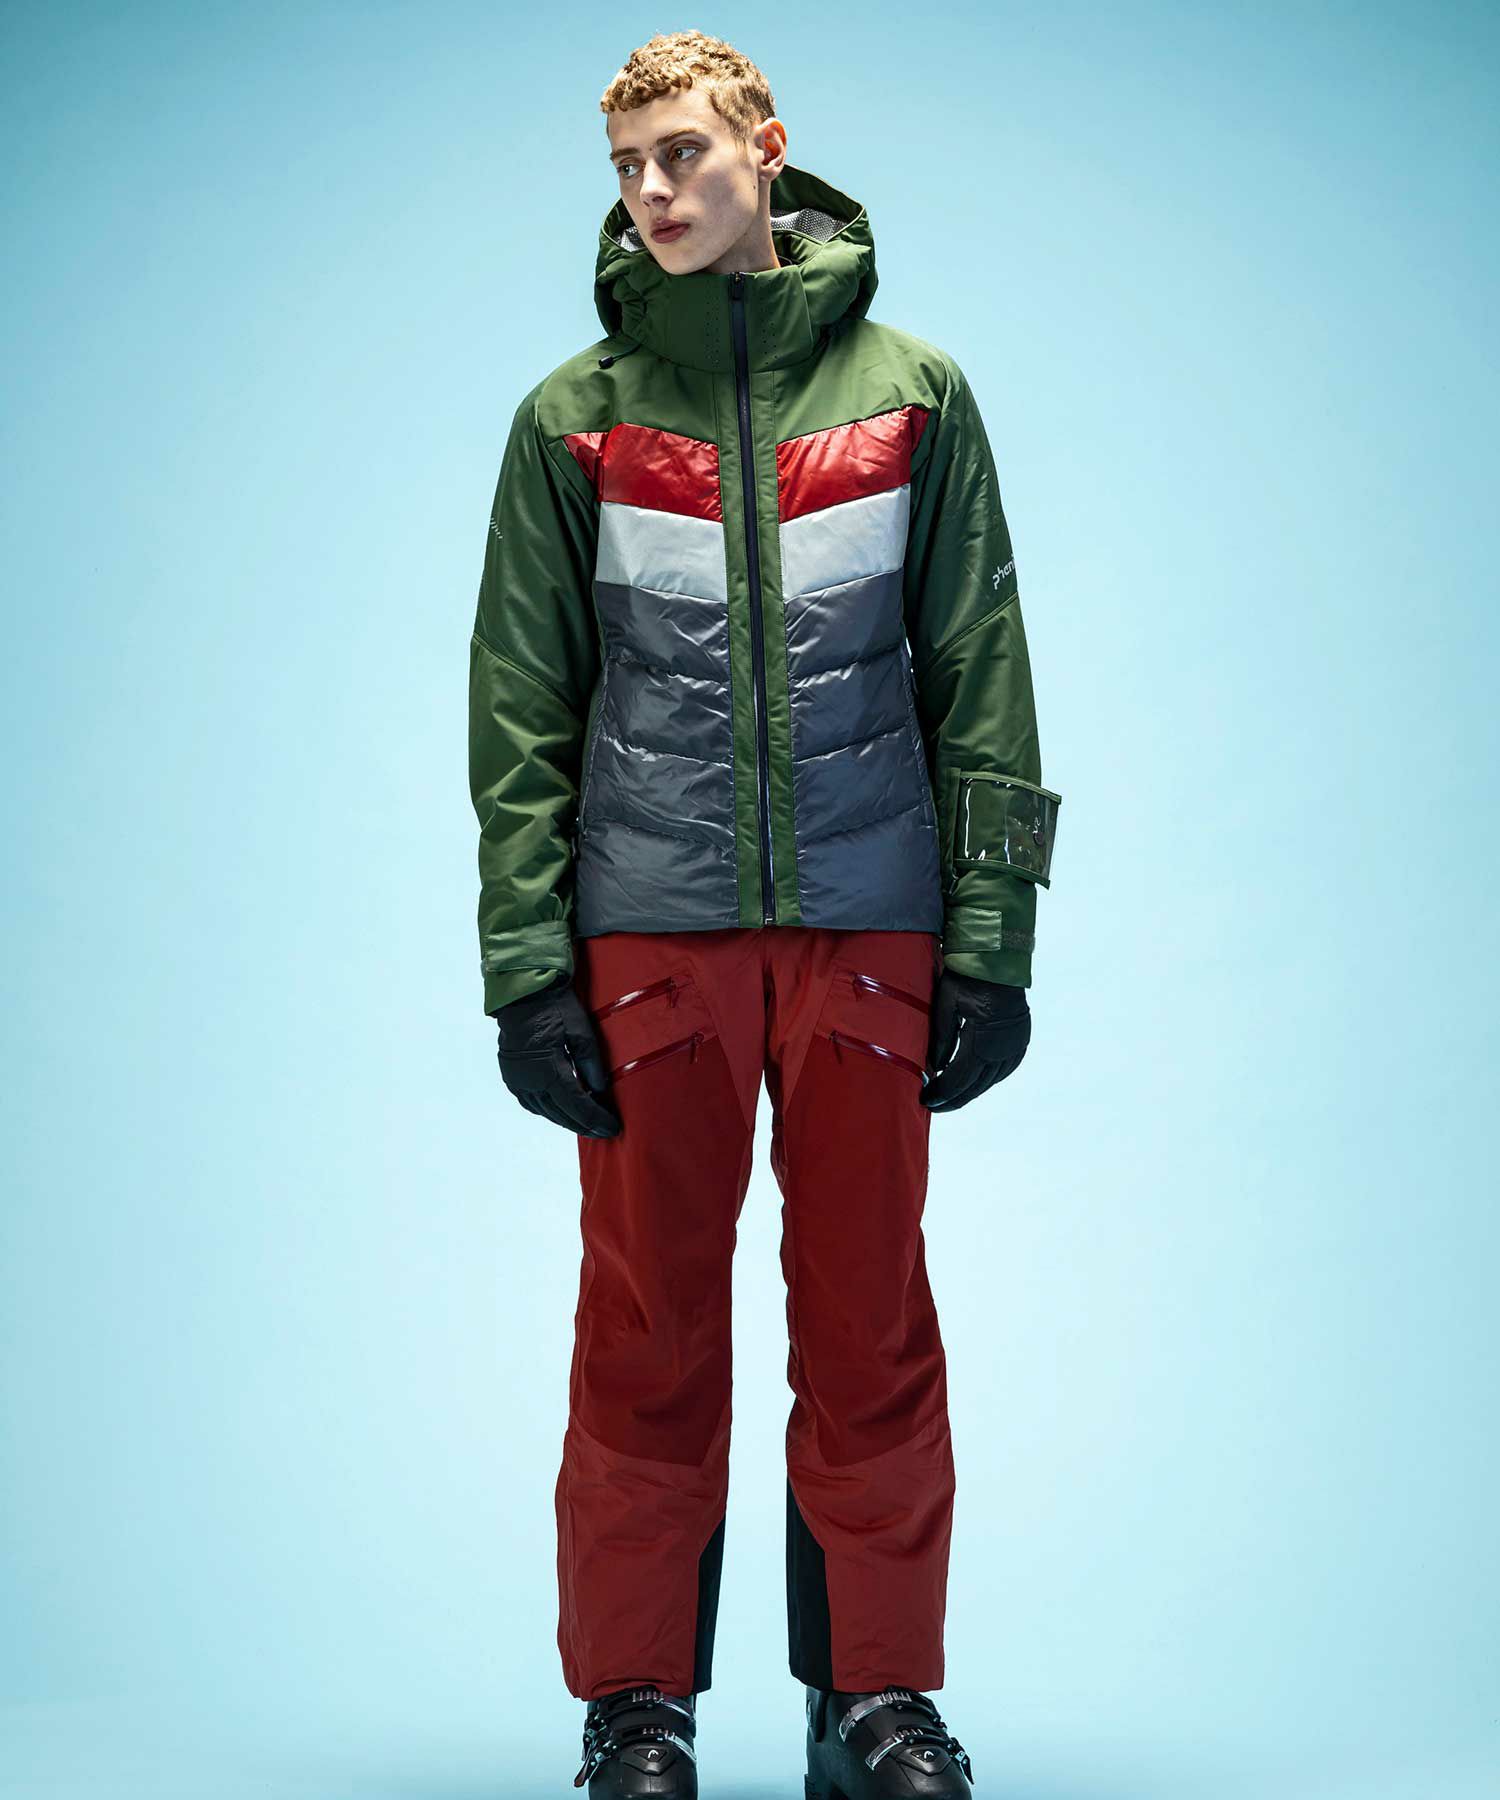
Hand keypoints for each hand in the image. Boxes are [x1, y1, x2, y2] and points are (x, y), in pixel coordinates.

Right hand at [492, 973, 621, 1137]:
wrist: (522, 994)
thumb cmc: (555, 1008)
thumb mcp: (581, 1031)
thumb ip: (592, 1064)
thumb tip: (601, 1091)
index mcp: (549, 1070)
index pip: (578, 1106)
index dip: (596, 1120)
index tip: (613, 1128)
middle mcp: (530, 1081)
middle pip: (561, 1114)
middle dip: (585, 1125)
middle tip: (604, 1131)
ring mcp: (518, 1081)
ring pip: (546, 1112)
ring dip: (567, 1120)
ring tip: (587, 1125)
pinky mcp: (512, 1077)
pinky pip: (532, 1104)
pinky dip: (549, 1111)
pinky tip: (562, 1112)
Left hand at [921, 970, 1030, 1111]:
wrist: (999, 960)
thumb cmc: (968, 977)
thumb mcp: (946, 1004)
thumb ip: (941, 1038)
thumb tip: (933, 1069)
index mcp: (983, 1040)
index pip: (959, 1078)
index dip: (942, 1093)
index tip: (926, 1100)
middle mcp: (1003, 1048)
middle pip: (975, 1085)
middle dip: (953, 1098)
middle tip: (934, 1106)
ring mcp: (1015, 1046)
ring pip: (990, 1080)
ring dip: (969, 1090)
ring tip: (949, 1098)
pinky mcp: (1021, 1041)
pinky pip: (1003, 1069)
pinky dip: (986, 1078)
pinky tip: (973, 1082)